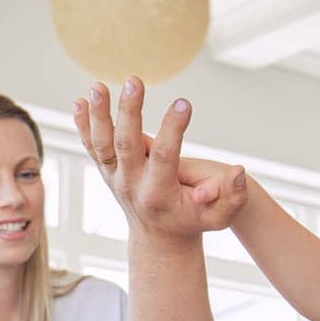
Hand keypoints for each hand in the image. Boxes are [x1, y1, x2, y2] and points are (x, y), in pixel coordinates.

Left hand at [72, 80, 247, 238]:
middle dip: (128, 112)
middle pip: (125, 145)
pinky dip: (83, 125)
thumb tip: (240, 172)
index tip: (184, 103)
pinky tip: (79, 101)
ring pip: (102, 143)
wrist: (160, 239)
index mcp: (158, 194)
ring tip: (98, 85)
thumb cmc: (193, 222)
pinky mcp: (108, 170)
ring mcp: (115, 177)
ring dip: (98, 115)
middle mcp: (131, 184)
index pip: (164, 157)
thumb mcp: (219, 217)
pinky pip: (92, 146)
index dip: (174, 129)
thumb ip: (234, 197)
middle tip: (134, 81)